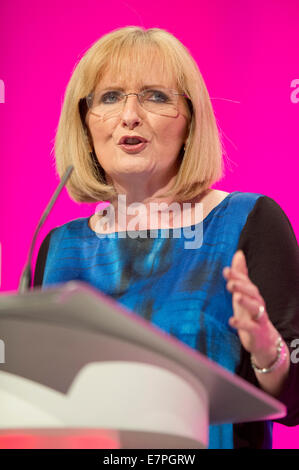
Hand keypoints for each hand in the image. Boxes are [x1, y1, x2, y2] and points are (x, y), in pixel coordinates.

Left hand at [223, 250, 279, 366]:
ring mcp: (259, 318)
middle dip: (242, 286)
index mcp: (253, 295)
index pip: (246, 282)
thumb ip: (241, 275)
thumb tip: (238, 253)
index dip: (237, 276)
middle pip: (253, 293)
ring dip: (246, 302)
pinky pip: (251, 327)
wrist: (265, 341)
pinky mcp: (257, 332)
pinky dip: (241, 324)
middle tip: (230, 283)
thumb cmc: (250, 314)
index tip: (226, 270)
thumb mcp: (243, 294)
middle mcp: (258, 304)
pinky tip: (231, 321)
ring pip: (255, 308)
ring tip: (236, 297)